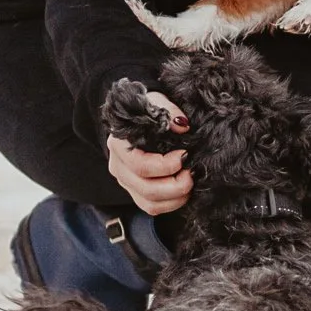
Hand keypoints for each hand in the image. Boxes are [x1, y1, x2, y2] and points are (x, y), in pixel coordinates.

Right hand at [106, 91, 191, 213]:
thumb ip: (168, 110)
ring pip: (149, 204)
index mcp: (118, 145)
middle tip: (192, 174)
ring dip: (175, 199)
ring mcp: (126, 182)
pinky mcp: (135, 192)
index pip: (139, 165)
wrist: (139, 118)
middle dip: (174, 186)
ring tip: (190, 184)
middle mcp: (118, 167)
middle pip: (145, 188)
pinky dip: (171, 204)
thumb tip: (182, 125)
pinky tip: (184, 192)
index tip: (185, 154)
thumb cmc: (148, 110)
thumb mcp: (156, 102)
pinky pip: (152, 208)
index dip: (165, 165)